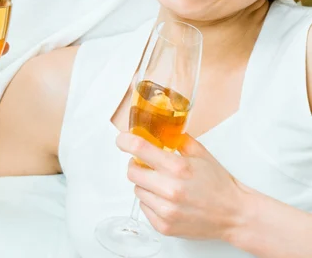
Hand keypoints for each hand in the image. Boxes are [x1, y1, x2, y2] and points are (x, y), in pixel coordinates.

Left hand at [117, 131, 245, 241]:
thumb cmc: (218, 184)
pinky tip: (165, 198)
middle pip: (132, 172)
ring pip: (137, 190)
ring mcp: (166, 210)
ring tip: (161, 183)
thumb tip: (161, 130)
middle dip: (136, 164)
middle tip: (146, 164)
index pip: (140, 149)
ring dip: (145, 184)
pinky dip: (151, 201)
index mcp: (178, 167)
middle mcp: (170, 189)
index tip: (121, 140)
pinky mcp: (165, 226)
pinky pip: (144, 208)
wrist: (233, 214)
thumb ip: (178, 139)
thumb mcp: (200, 153)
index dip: (126, 141)